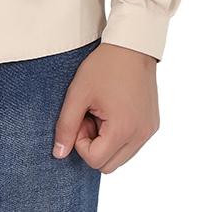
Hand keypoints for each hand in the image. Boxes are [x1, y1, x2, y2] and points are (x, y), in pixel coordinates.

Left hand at [52, 42, 158, 172]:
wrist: (132, 45)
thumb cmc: (104, 66)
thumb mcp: (78, 93)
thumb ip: (66, 126)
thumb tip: (59, 154)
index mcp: (123, 129)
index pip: (94, 161)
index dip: (80, 142)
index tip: (81, 117)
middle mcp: (140, 135)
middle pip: (108, 165)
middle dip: (93, 145)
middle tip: (90, 116)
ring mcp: (149, 131)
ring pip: (121, 157)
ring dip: (106, 142)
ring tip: (102, 112)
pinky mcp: (153, 125)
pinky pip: (132, 145)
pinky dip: (119, 135)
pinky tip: (114, 110)